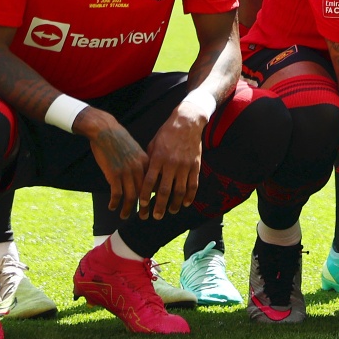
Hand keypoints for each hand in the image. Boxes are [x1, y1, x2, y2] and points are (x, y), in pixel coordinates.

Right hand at [78, 108, 149, 217]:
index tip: (155, 204)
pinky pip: (116, 193)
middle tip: (145, 217)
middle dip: (144, 207)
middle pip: (144, 193)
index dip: (155, 195)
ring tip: (125, 216)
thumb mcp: (136, 150)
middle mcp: (138, 168)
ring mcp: (126, 172)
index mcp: (146, 162)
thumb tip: (145, 175)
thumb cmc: (120, 140)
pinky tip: (112, 207)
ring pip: (130, 196)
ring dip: (128, 208)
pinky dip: (114, 203)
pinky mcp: (113, 174)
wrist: (105, 131)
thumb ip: (141, 163)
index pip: (154, 183)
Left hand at [138, 102, 207, 217]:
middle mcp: (171, 163)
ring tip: (171, 211)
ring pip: (180, 191)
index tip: (142, 205)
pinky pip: (193, 185)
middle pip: (164, 190)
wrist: (187, 122)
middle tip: (156, 216)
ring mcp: (185, 165)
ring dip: (175, 204)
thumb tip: (144, 177)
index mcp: (158, 158)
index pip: (149, 181)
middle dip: (159, 206)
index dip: (145, 195)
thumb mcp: (153, 144)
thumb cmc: (167, 133)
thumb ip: (149, 161)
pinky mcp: (196, 165)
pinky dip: (190, 196)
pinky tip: (186, 203)